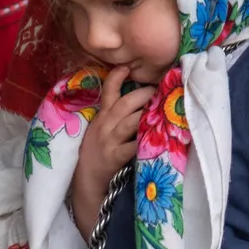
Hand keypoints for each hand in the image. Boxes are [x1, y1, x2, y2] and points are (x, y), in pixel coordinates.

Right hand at [72, 68, 152, 238]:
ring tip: (161, 108)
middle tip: (160, 90)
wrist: (86, 181)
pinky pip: (132, 145)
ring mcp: (109, 142)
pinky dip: (144, 140)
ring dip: (146, 113)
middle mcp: (104, 126)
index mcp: (102, 117)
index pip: (108, 91)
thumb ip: (115, 116)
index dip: (117, 77)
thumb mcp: (101, 130)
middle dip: (143, 94)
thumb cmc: (98, 154)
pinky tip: (156, 136)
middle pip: (125, 103)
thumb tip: (139, 100)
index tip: (128, 66)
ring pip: (130, 121)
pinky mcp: (114, 158)